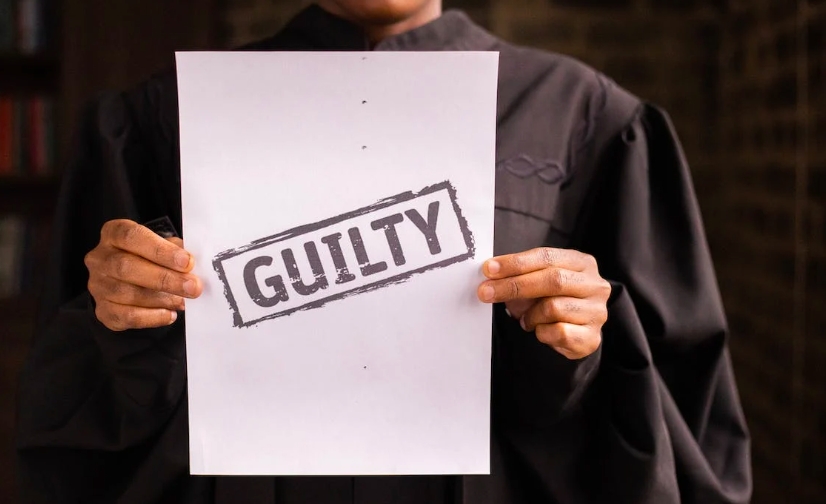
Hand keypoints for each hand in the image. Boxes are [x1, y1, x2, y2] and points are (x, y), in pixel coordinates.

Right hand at [85, 219, 202, 330]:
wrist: (130, 282)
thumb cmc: (149, 258)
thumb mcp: (161, 246)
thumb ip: (174, 251)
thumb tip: (192, 265)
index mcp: (113, 234)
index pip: (131, 237)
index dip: (160, 250)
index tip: (187, 262)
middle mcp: (99, 258)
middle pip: (126, 267)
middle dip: (165, 278)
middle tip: (193, 286)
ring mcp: (98, 285)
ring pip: (126, 293)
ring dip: (161, 299)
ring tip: (183, 301)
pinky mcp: (103, 310)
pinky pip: (127, 316)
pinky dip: (152, 317)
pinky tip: (170, 314)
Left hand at [477, 247, 609, 359]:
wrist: (574, 334)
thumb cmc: (551, 301)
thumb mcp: (537, 282)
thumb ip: (519, 274)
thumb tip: (490, 272)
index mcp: (582, 263)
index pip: (546, 256)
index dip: (515, 262)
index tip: (489, 269)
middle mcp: (595, 285)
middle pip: (552, 280)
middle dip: (514, 286)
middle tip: (486, 292)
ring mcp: (597, 312)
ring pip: (553, 308)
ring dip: (530, 315)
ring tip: (527, 319)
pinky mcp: (591, 337)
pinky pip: (558, 332)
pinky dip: (542, 333)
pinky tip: (541, 331)